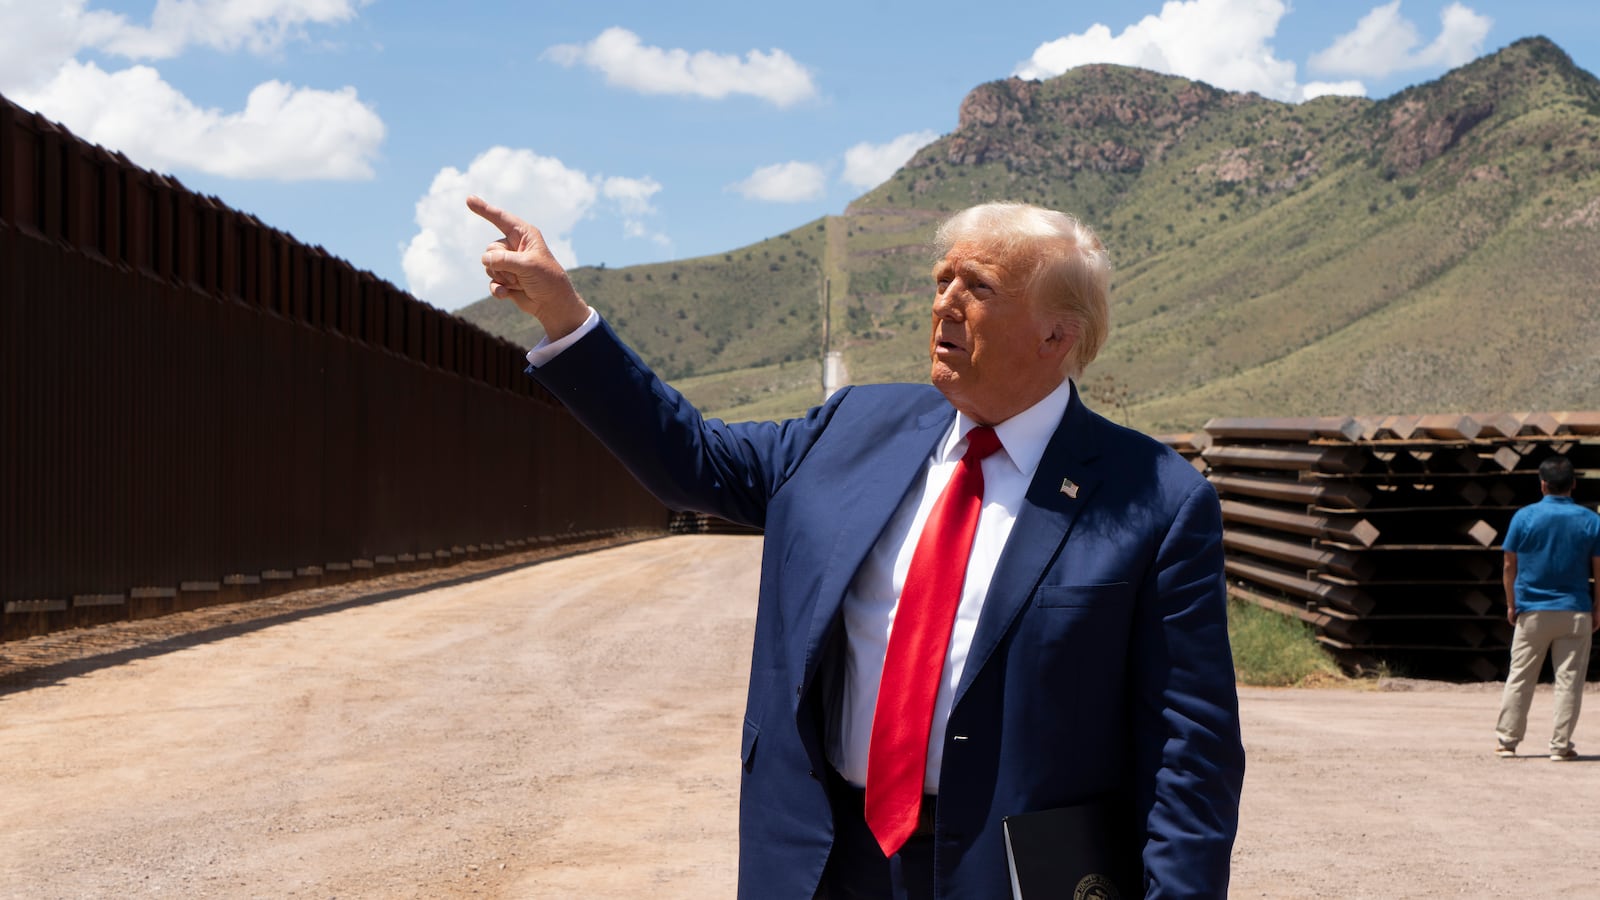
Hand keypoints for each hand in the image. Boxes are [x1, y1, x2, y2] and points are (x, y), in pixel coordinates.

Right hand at [467, 195, 590, 339]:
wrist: (553, 304)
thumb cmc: (547, 280)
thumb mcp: (528, 266)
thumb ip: (505, 260)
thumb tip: (485, 259)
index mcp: (524, 235)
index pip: (500, 218)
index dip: (484, 209)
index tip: (468, 199)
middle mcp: (514, 246)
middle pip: (490, 249)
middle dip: (501, 264)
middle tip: (520, 274)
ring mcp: (508, 263)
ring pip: (488, 266)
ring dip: (503, 277)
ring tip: (520, 283)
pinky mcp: (505, 279)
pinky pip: (491, 281)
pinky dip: (497, 289)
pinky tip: (506, 294)